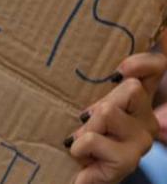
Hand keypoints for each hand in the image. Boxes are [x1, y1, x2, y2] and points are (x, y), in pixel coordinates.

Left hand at [69, 51, 166, 183]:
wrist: (83, 176)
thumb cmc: (83, 135)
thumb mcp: (91, 105)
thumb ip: (99, 86)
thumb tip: (110, 72)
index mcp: (140, 101)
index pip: (157, 68)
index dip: (144, 63)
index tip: (120, 70)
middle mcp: (148, 121)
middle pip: (130, 88)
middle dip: (100, 102)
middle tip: (87, 121)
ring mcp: (141, 142)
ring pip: (108, 111)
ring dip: (85, 126)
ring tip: (83, 139)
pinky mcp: (127, 161)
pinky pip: (91, 139)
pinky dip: (77, 147)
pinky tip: (82, 156)